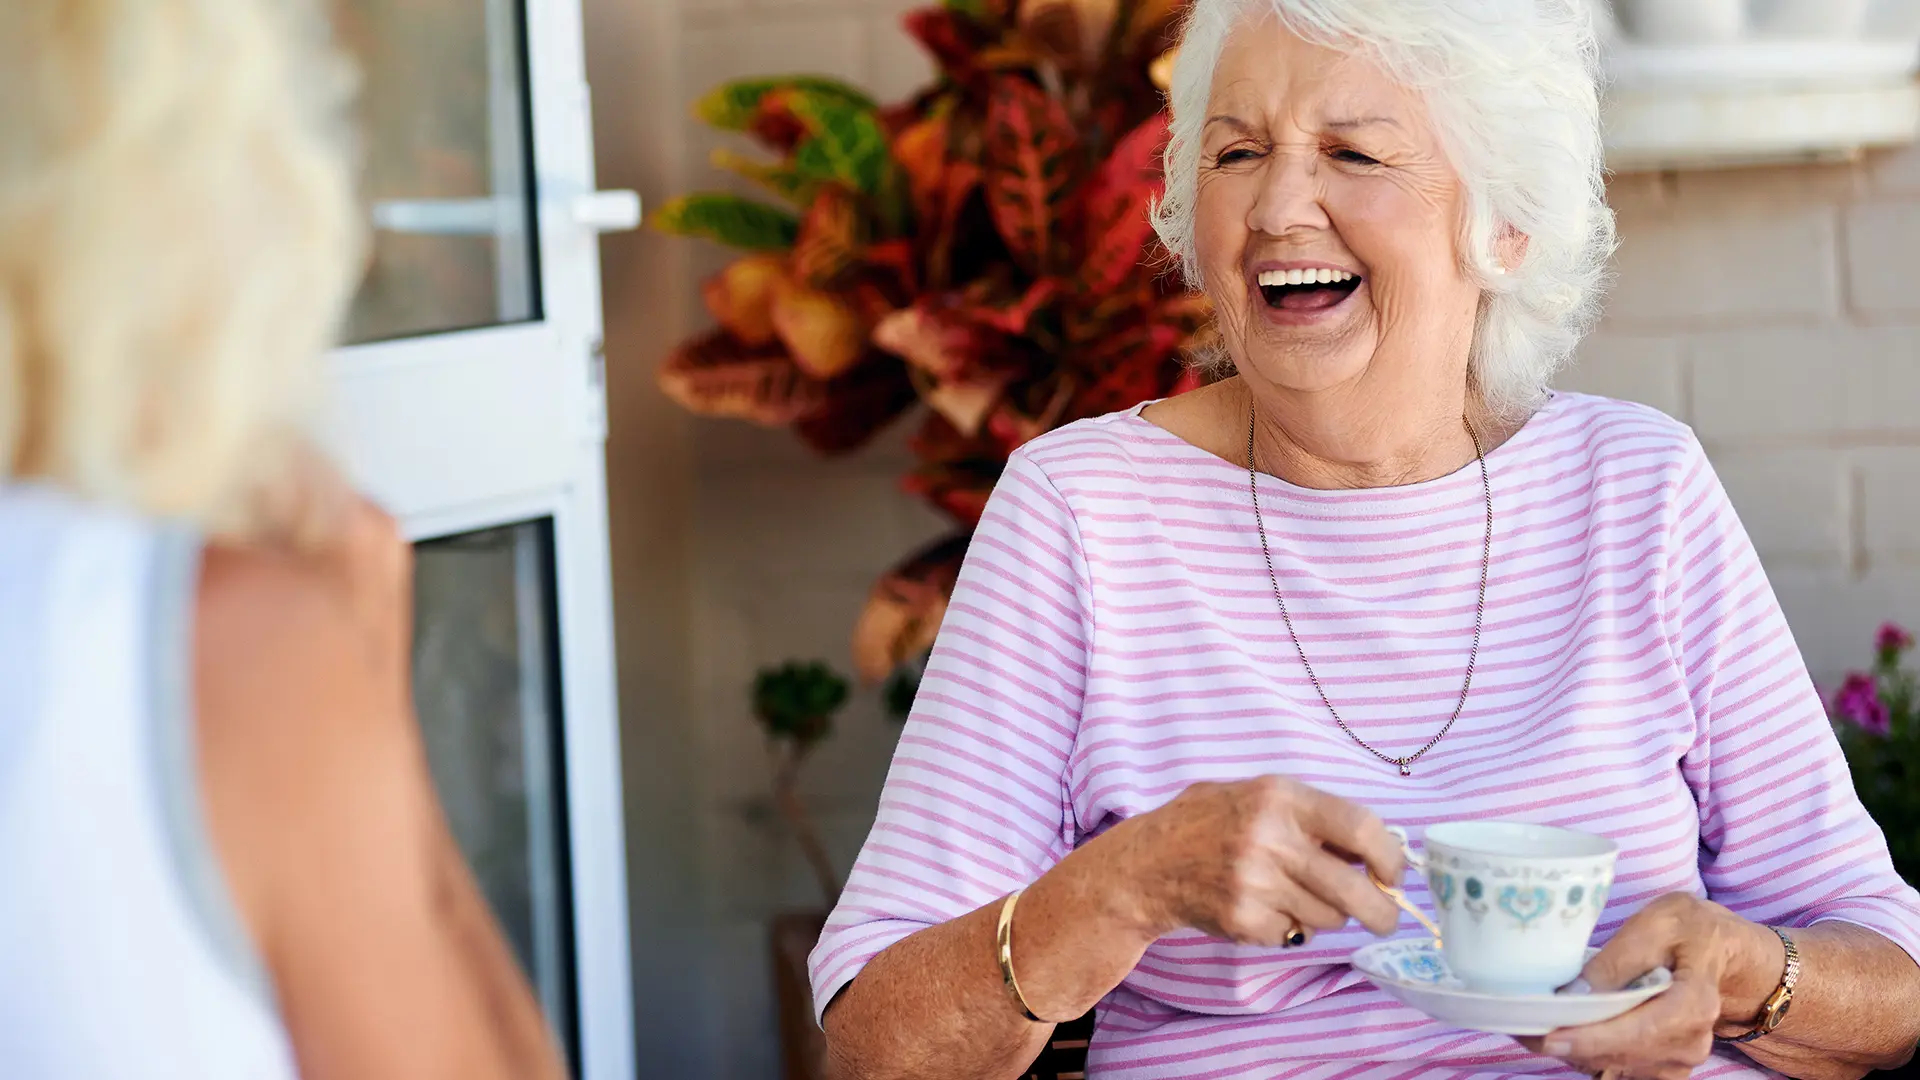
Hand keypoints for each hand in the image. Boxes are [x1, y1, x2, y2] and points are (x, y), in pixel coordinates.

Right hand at [1106, 776, 1406, 947]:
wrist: (1148, 862)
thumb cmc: (1211, 823)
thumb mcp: (1259, 796)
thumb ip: (1312, 817)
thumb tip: (1375, 851)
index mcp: (1280, 797)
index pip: (1361, 827)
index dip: (1390, 856)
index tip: (1394, 874)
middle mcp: (1269, 838)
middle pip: (1354, 889)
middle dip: (1382, 911)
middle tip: (1386, 917)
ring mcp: (1255, 883)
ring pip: (1328, 917)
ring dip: (1326, 914)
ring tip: (1296, 895)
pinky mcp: (1243, 919)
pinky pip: (1293, 934)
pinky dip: (1289, 928)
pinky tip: (1263, 907)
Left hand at [1520, 893, 1784, 1079]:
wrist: (1725, 953)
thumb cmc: (1691, 930)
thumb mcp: (1658, 923)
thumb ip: (1619, 959)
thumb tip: (1575, 992)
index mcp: (1693, 1004)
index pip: (1638, 1032)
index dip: (1591, 1039)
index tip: (1549, 1036)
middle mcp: (1689, 1042)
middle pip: (1619, 1056)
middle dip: (1568, 1044)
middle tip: (1520, 1025)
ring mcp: (1679, 1059)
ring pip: (1614, 1067)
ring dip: (1574, 1051)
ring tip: (1533, 1026)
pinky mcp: (1665, 1065)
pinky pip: (1619, 1069)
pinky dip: (1588, 1055)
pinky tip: (1564, 1033)